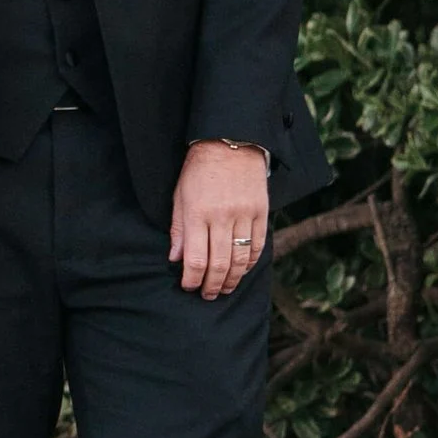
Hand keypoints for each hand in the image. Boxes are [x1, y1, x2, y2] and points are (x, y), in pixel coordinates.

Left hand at [168, 141, 269, 298]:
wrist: (230, 143)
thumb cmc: (198, 169)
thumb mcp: (179, 195)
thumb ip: (178, 229)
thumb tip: (176, 259)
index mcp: (197, 213)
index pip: (195, 259)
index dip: (191, 280)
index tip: (188, 287)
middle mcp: (222, 217)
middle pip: (220, 264)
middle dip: (212, 285)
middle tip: (207, 295)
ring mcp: (244, 215)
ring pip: (241, 260)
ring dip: (233, 280)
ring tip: (224, 288)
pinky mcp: (261, 212)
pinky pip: (258, 246)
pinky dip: (251, 263)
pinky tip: (243, 270)